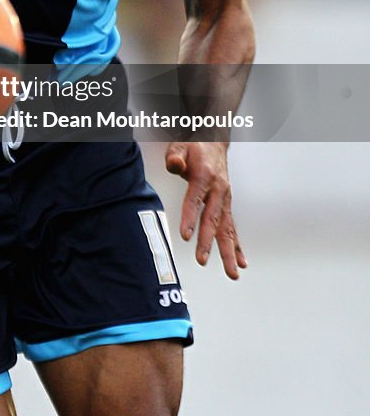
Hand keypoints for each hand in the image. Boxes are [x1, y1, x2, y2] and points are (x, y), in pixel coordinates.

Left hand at [164, 140, 245, 279]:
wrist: (214, 142)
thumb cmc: (194, 146)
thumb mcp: (180, 145)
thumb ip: (175, 156)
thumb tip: (174, 165)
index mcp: (205, 176)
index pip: (195, 199)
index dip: (190, 217)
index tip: (186, 236)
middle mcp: (218, 190)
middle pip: (213, 219)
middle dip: (208, 241)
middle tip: (201, 260)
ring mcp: (225, 199)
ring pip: (227, 228)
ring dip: (229, 252)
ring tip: (232, 273)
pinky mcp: (226, 205)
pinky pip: (232, 228)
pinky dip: (237, 246)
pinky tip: (240, 263)